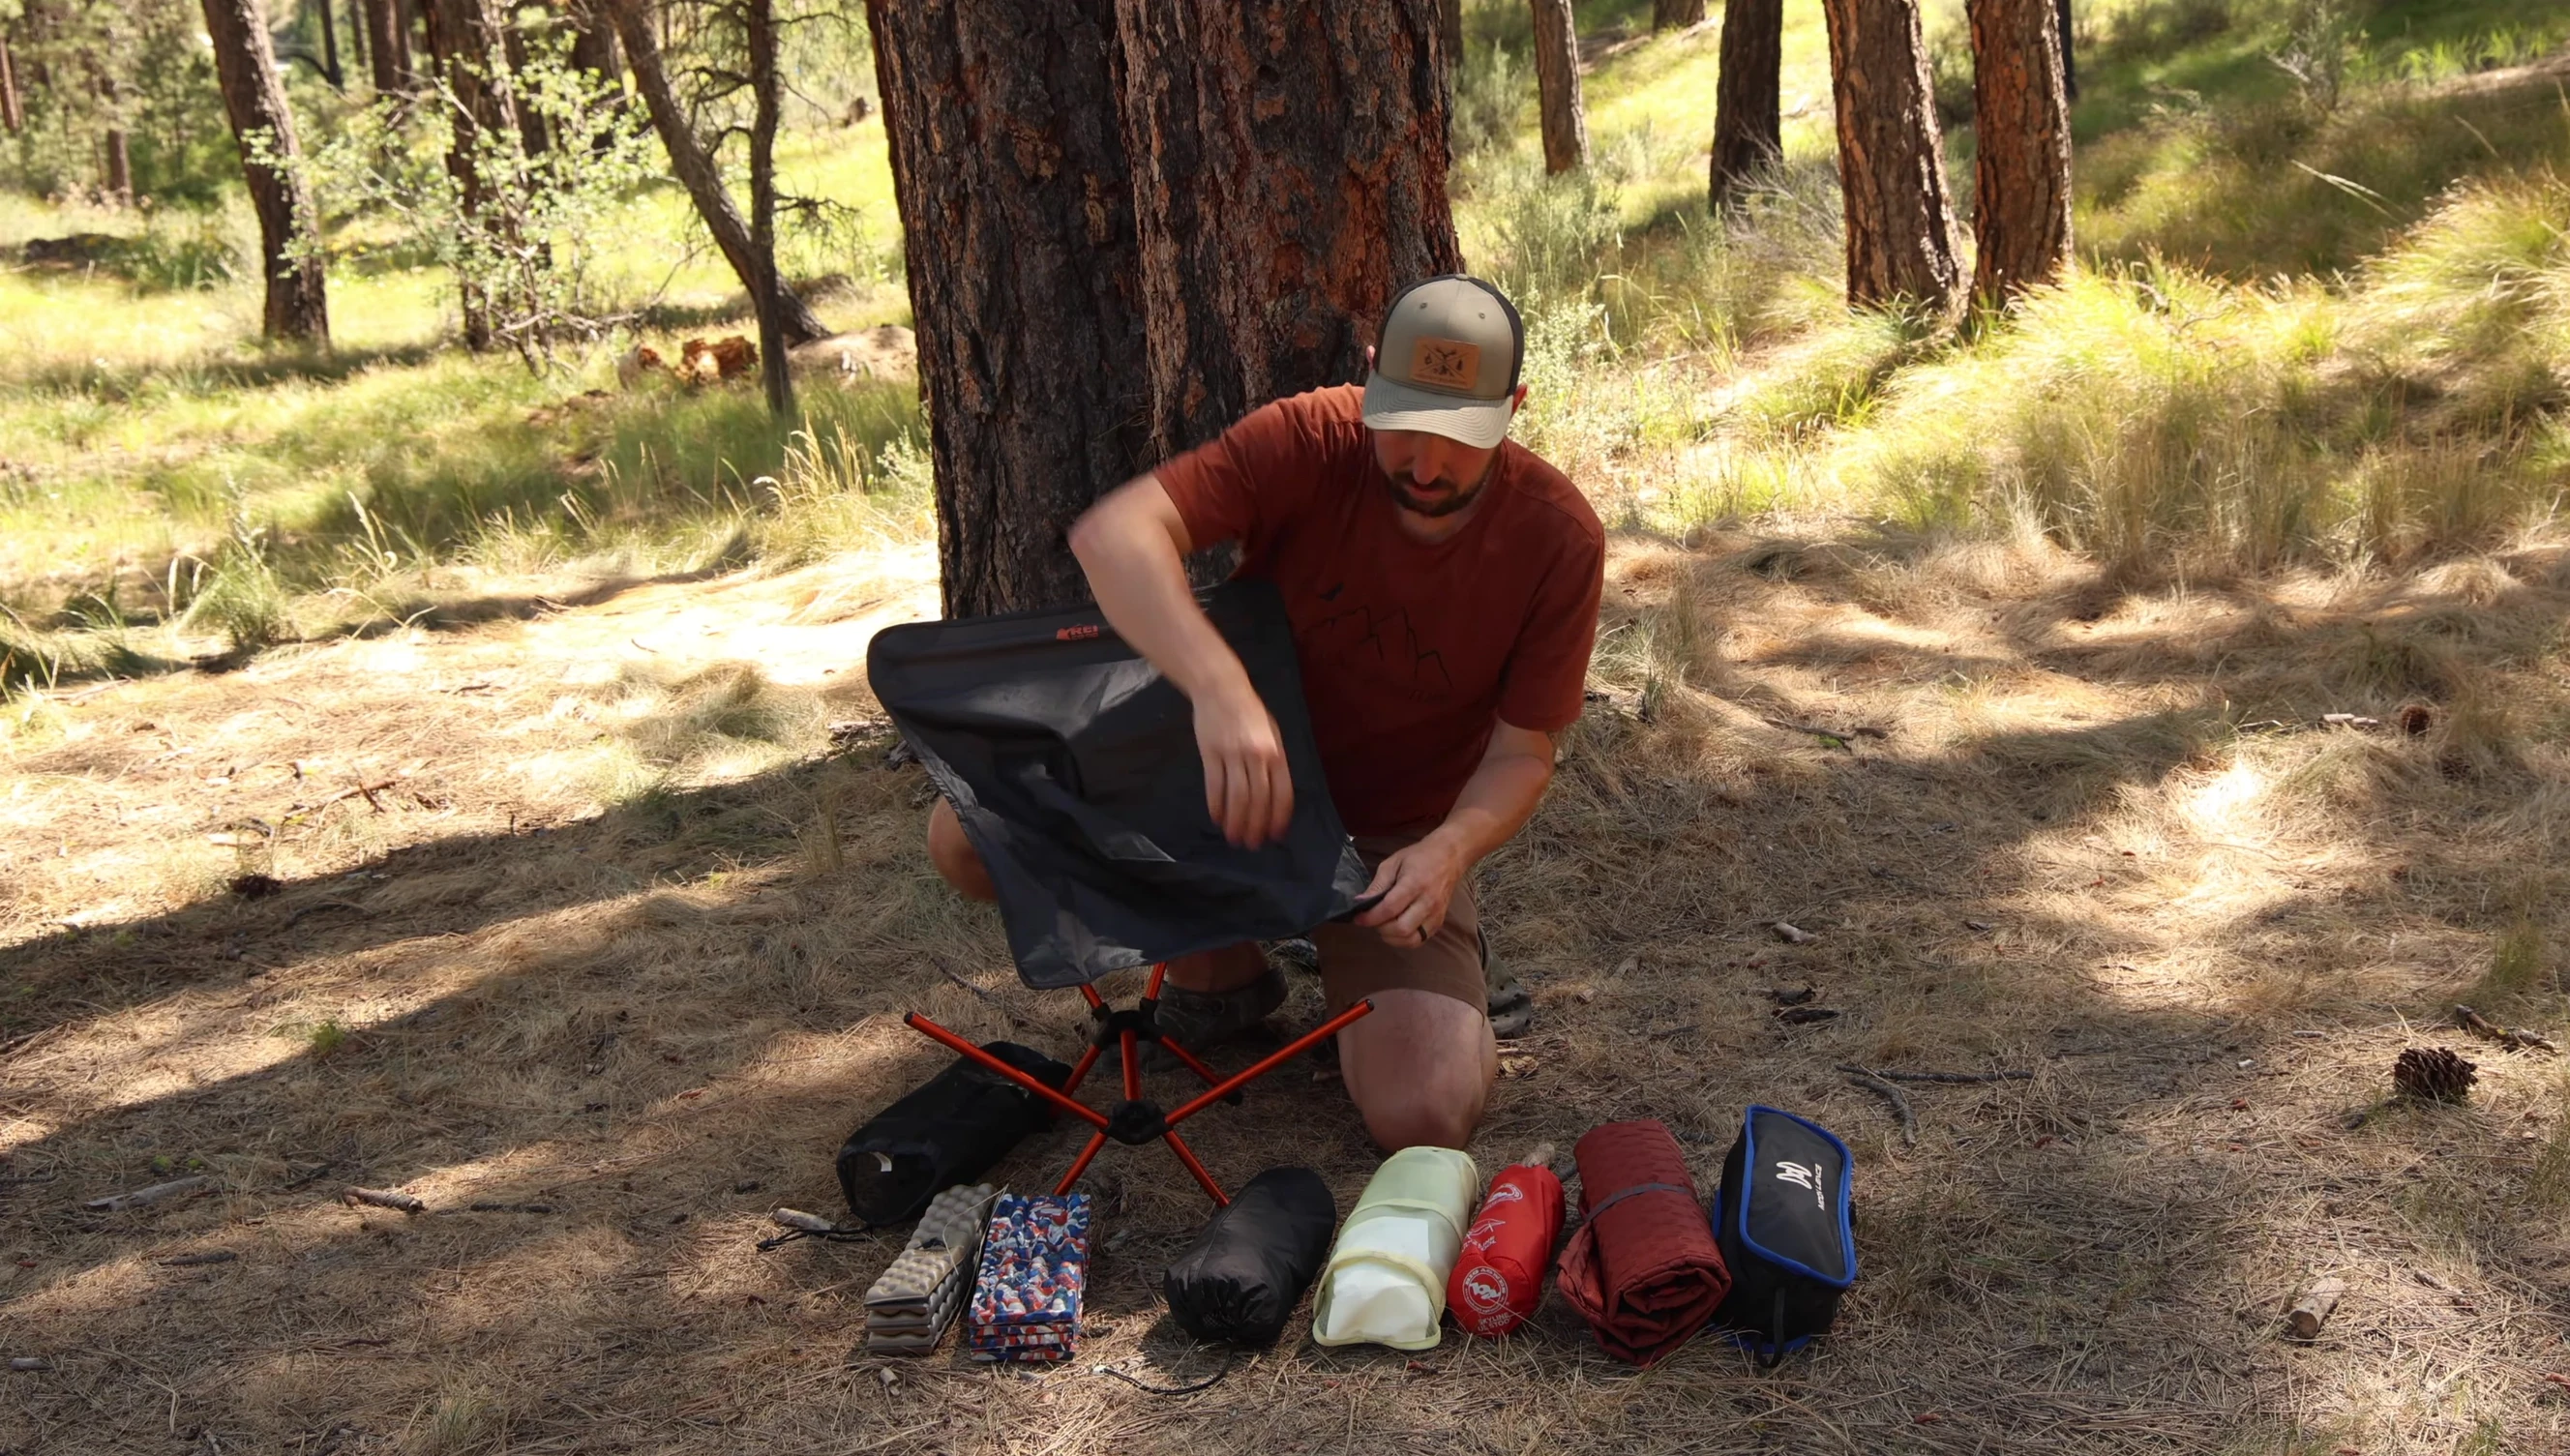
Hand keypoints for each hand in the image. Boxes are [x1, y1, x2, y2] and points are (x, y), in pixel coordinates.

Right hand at [1194, 680, 1292, 847]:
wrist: (1221, 689)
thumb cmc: (1249, 712)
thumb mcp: (1271, 733)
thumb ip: (1274, 762)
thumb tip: (1274, 794)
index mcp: (1276, 753)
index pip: (1282, 793)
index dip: (1278, 817)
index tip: (1274, 835)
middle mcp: (1257, 756)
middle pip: (1259, 800)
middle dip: (1256, 826)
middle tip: (1252, 844)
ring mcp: (1233, 755)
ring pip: (1237, 797)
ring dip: (1236, 821)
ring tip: (1233, 838)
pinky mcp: (1211, 753)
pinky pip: (1215, 786)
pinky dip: (1216, 805)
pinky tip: (1217, 818)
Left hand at [1353, 834, 1466, 946]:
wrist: (1449, 857)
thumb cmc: (1419, 857)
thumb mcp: (1393, 863)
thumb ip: (1377, 885)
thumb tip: (1360, 903)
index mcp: (1415, 883)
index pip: (1390, 908)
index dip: (1371, 917)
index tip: (1358, 918)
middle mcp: (1427, 902)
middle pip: (1401, 928)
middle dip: (1381, 928)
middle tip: (1372, 920)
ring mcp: (1436, 914)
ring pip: (1411, 939)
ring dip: (1392, 937)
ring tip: (1383, 925)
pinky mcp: (1439, 922)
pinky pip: (1420, 940)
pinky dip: (1404, 940)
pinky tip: (1396, 930)